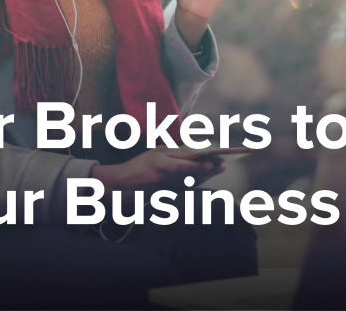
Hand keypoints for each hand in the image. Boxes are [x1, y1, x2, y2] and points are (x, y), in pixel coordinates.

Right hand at [90, 148, 225, 192]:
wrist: (122, 182)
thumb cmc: (139, 164)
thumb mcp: (155, 153)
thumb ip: (173, 153)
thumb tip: (193, 153)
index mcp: (160, 162)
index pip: (183, 164)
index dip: (198, 165)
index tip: (212, 162)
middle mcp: (164, 175)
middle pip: (190, 174)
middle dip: (208, 170)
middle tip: (223, 166)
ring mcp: (165, 186)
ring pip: (190, 181)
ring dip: (206, 176)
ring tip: (219, 170)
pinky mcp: (165, 192)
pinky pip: (185, 187)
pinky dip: (197, 182)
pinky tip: (206, 177)